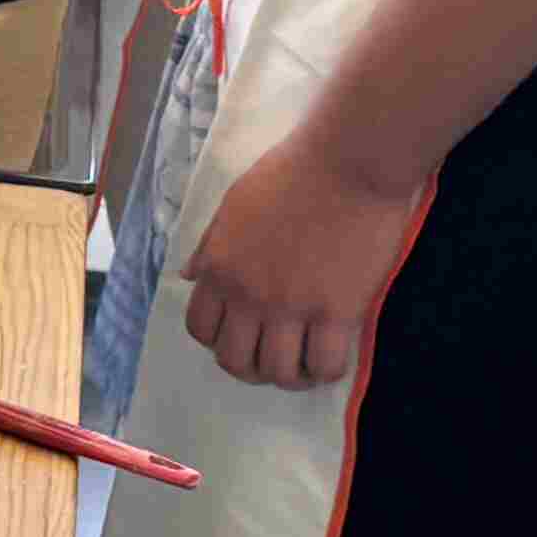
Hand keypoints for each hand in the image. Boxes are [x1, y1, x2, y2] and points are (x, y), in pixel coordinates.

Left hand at [179, 127, 423, 392]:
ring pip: (278, 372)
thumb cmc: (292, 171)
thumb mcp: (234, 203)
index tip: (241, 335)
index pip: (200, 329)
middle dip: (251, 367)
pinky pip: (325, 365)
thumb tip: (189, 276)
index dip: (218, 340)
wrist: (347, 160)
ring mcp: (291, 306)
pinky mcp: (336, 311)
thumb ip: (210, 244)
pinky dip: (326, 371)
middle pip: (235, 360)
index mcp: (219, 266)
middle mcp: (247, 294)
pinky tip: (331, 356)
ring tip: (304, 364)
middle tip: (273, 357)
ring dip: (289, 376)